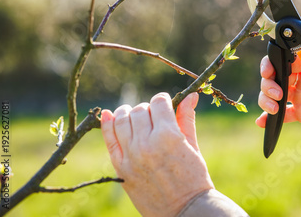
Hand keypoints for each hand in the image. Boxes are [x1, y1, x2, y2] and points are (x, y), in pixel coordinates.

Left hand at [101, 92, 213, 216]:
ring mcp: (131, 156)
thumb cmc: (194, 177)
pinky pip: (109, 140)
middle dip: (148, 109)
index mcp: (168, 135)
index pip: (158, 102)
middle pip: (140, 110)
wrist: (183, 210)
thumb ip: (187, 118)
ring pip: (122, 120)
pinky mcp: (121, 168)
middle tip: (154, 117)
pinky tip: (109, 114)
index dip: (163, 100)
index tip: (165, 104)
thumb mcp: (193, 146)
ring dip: (128, 113)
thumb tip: (192, 95)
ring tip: (134, 115)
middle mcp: (147, 143)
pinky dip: (107, 125)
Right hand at [257, 52, 300, 144]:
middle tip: (274, 90)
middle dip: (268, 77)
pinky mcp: (300, 113)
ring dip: (266, 96)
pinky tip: (262, 122)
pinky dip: (268, 117)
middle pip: (278, 71)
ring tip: (274, 107)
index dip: (282, 57)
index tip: (281, 65)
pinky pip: (281, 113)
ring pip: (274, 89)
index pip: (293, 55)